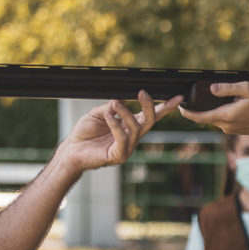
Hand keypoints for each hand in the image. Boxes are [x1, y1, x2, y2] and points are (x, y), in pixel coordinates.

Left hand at [60, 91, 180, 171]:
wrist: (71, 150)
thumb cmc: (84, 133)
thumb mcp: (98, 113)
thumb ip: (111, 108)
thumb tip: (122, 100)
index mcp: (130, 126)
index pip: (151, 116)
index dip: (165, 107)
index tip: (178, 97)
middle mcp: (132, 137)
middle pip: (150, 121)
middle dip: (149, 106)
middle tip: (142, 93)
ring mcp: (126, 147)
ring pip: (136, 128)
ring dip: (126, 113)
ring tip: (114, 105)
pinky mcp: (118, 156)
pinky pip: (123, 139)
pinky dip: (116, 125)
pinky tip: (108, 116)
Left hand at [178, 81, 248, 134]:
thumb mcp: (246, 89)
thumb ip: (227, 89)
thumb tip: (212, 88)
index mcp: (225, 115)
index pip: (199, 117)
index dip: (187, 113)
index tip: (179, 106)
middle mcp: (225, 125)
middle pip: (205, 117)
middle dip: (200, 109)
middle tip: (197, 96)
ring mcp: (230, 129)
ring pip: (215, 118)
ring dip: (214, 110)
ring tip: (224, 99)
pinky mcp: (234, 130)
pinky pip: (223, 121)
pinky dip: (223, 114)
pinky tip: (233, 106)